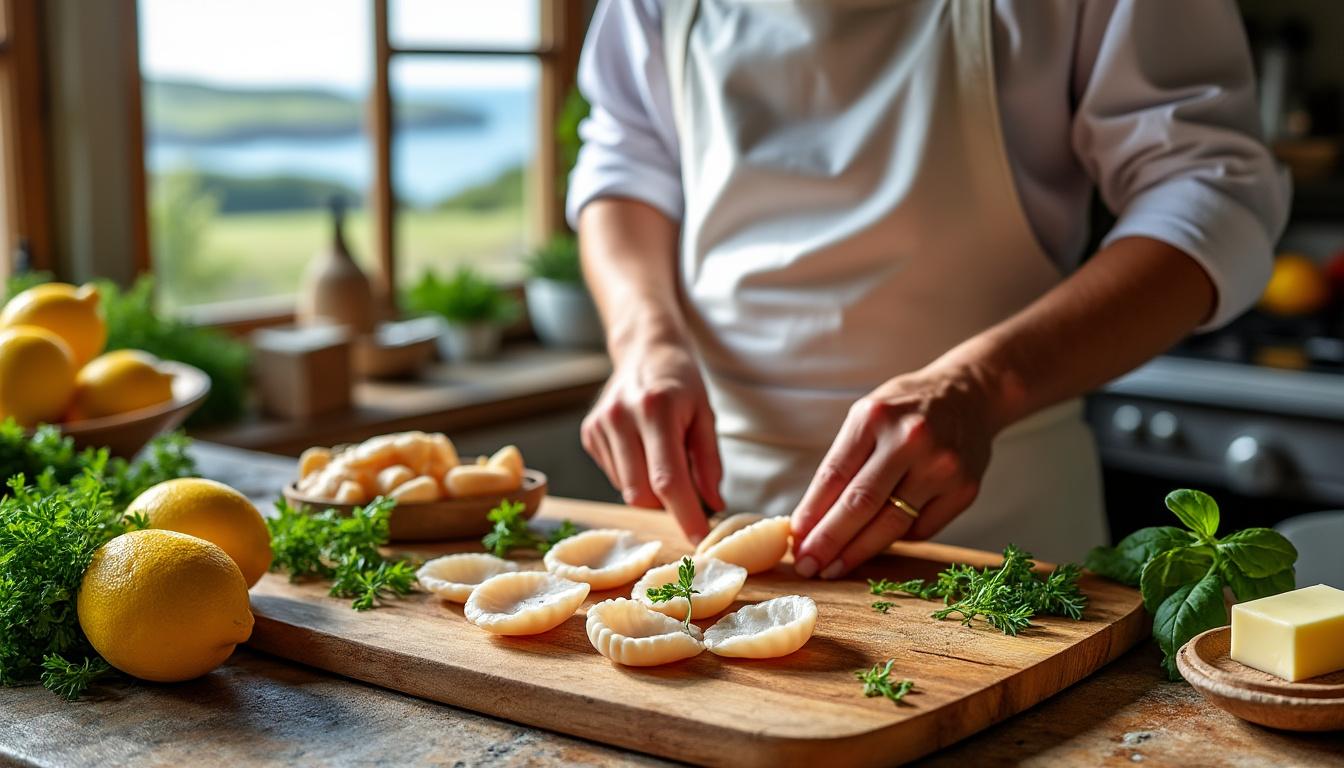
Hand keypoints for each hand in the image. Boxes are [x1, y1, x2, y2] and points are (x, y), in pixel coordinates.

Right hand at [581, 340, 722, 541]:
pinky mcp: (589, 434)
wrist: (644, 348)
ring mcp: (599, 426)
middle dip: (668, 506)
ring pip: (627, 490)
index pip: (668, 479)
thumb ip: (709, 463)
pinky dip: (635, 476)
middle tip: (689, 495)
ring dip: (651, 489)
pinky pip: (616, 477)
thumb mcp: (706, 415)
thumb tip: (713, 506)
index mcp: (655, 409)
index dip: (685, 515)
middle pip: (641, 492)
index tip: (701, 539)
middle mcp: (620, 418)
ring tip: (664, 456)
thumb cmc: (681, 382)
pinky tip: (643, 448)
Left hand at [790, 362, 1001, 578]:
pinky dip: (896, 540)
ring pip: (891, 524)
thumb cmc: (905, 411)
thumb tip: (811, 521)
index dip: (811, 513)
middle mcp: (910, 439)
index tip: (796, 540)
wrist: (969, 394)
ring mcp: (941, 466)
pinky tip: (879, 543)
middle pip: (861, 504)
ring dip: (857, 552)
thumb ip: (843, 463)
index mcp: (874, 416)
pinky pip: (921, 530)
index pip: (834, 475)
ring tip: (834, 568)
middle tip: (808, 566)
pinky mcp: (965, 489)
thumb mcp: (867, 418)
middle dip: (829, 541)